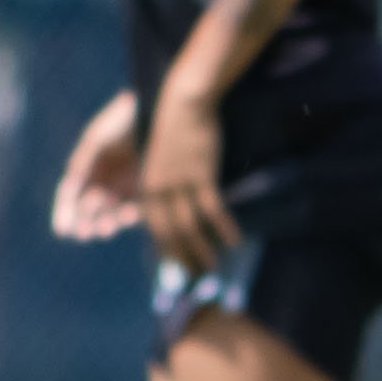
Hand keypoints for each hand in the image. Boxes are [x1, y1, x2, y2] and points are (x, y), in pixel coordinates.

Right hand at [51, 93, 144, 243]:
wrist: (155, 107)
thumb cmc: (122, 119)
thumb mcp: (96, 138)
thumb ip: (82, 161)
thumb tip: (68, 188)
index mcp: (88, 166)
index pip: (71, 195)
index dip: (65, 213)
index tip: (63, 230)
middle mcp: (106, 177)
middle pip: (92, 207)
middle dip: (86, 222)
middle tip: (84, 233)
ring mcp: (127, 182)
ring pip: (114, 211)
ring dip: (108, 222)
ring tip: (104, 229)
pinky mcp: (150, 184)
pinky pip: (139, 205)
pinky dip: (132, 214)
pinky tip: (126, 216)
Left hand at [135, 83, 235, 272]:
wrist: (183, 102)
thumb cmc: (174, 127)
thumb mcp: (162, 158)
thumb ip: (164, 182)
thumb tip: (177, 205)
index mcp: (146, 186)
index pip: (154, 228)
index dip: (166, 250)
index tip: (175, 269)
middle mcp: (159, 189)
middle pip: (170, 233)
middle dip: (183, 258)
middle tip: (195, 278)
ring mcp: (180, 183)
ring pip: (190, 226)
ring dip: (202, 250)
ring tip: (212, 268)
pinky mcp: (201, 175)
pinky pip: (213, 210)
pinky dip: (224, 228)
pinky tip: (234, 240)